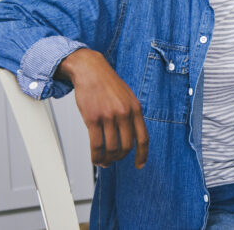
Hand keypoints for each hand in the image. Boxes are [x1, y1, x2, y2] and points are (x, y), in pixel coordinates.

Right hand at [56, 48, 148, 168]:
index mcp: (136, 109)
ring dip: (107, 160)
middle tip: (114, 161)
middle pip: (126, 147)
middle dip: (120, 158)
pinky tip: (95, 158)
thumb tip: (132, 136)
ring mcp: (109, 116)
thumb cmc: (108, 84)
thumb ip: (132, 115)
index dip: (143, 155)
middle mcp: (124, 113)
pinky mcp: (93, 119)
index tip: (139, 164)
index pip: (143, 138)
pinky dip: (96, 156)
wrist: (90, 70)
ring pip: (111, 148)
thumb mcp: (128, 97)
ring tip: (103, 162)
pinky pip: (96, 145)